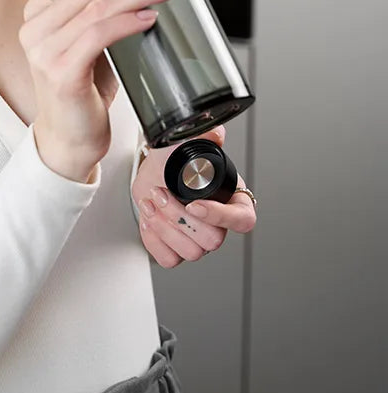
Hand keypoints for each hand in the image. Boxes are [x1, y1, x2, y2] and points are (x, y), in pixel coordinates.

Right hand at [19, 0, 181, 182]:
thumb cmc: (84, 88)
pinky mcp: (59, 73)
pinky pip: (98, 36)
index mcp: (39, 11)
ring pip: (95, 6)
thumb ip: (100, 10)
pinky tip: (149, 17)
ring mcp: (43, 50)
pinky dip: (127, 22)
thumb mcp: (89, 40)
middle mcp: (35, 26)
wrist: (69, 139)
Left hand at [131, 125, 256, 266]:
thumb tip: (216, 133)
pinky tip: (149, 217)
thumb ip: (205, 136)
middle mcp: (218, 224)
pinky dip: (154, 240)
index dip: (221, 217)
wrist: (154, 168)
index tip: (195, 204)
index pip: (243, 221)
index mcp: (233, 199)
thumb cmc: (177, 158)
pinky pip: (169, 259)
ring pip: (190, 253)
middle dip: (179, 217)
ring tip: (151, 200)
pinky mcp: (175, 248)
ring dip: (164, 226)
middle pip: (212, 240)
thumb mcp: (189, 143)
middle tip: (161, 193)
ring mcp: (197, 239)